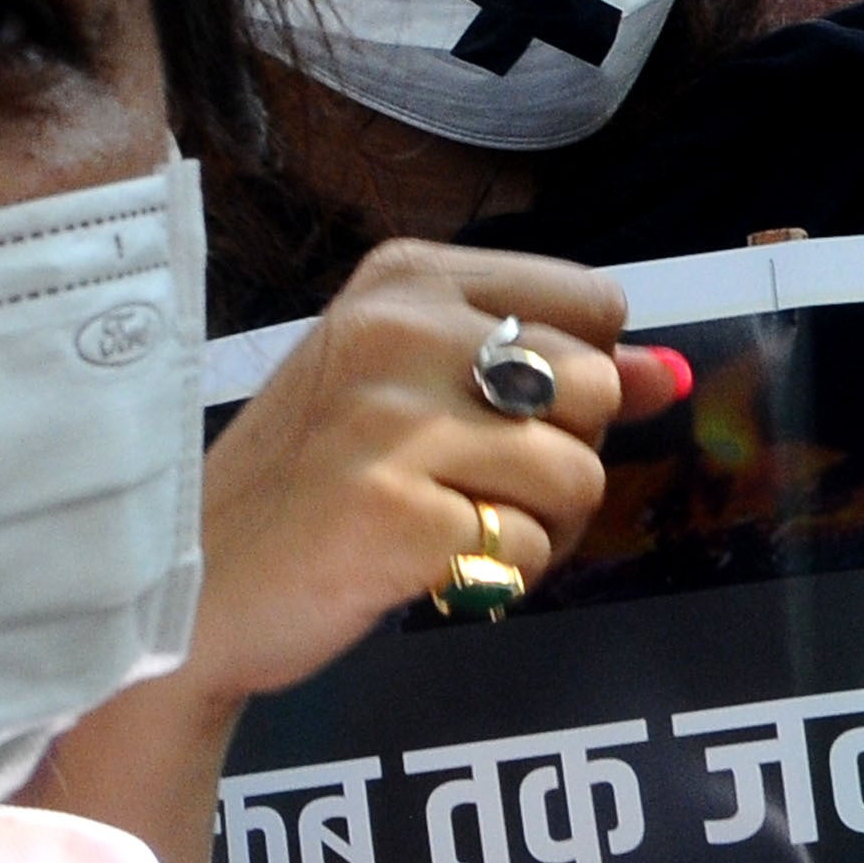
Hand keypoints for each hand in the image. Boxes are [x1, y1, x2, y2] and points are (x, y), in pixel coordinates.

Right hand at [186, 243, 684, 703]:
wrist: (190, 584)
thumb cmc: (309, 482)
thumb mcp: (416, 390)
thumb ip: (552, 370)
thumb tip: (673, 375)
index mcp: (405, 278)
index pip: (595, 306)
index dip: (578, 381)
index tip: (505, 419)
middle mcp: (397, 331)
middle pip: (598, 389)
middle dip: (562, 458)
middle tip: (475, 490)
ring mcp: (394, 423)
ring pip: (578, 475)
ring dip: (535, 527)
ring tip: (451, 531)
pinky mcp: (397, 516)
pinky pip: (528, 549)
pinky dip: (495, 578)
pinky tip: (425, 569)